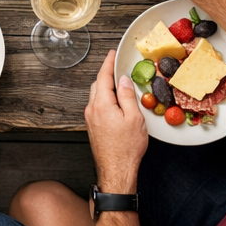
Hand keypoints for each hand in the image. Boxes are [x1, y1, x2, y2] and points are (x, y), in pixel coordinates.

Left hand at [85, 50, 146, 190]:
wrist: (116, 171)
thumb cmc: (127, 148)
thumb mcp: (134, 119)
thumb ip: (128, 96)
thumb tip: (124, 80)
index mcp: (102, 104)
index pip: (103, 76)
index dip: (108, 63)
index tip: (112, 54)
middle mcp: (92, 109)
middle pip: (98, 84)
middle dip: (107, 74)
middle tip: (118, 67)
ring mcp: (90, 119)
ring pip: (96, 95)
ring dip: (106, 87)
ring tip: (120, 84)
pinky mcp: (92, 127)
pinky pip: (97, 105)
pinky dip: (105, 98)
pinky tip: (116, 103)